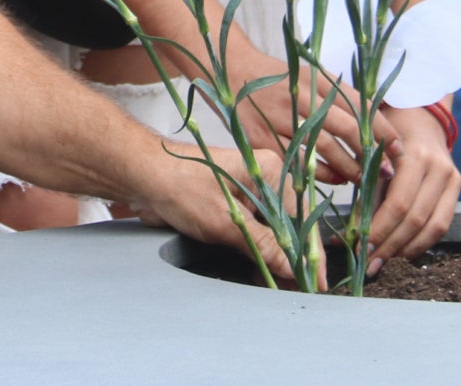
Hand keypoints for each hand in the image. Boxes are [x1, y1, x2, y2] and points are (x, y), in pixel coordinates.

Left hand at [125, 143, 305, 283]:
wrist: (143, 177)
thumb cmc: (181, 188)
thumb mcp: (226, 221)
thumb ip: (263, 245)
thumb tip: (292, 266)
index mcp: (269, 171)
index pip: (302, 217)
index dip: (310, 252)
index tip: (316, 281)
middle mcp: (264, 180)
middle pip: (291, 225)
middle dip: (294, 258)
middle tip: (299, 288)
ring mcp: (250, 193)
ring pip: (274, 231)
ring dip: (277, 258)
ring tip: (282, 285)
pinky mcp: (235, 206)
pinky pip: (257, 232)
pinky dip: (261, 252)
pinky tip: (263, 272)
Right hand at [225, 48, 372, 184]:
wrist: (231, 71)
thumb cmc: (278, 77)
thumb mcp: (310, 75)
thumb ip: (338, 95)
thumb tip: (379, 119)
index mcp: (316, 79)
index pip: (359, 104)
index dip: (383, 128)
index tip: (399, 148)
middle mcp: (300, 96)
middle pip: (345, 127)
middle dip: (370, 152)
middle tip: (386, 170)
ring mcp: (280, 117)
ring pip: (323, 147)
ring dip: (348, 167)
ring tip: (362, 179)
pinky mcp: (263, 137)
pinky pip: (297, 161)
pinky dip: (319, 173)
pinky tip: (333, 178)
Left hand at [365, 102, 460, 258]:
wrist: (419, 116)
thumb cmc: (386, 136)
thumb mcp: (371, 158)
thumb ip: (365, 194)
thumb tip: (349, 236)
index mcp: (413, 155)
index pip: (398, 204)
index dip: (380, 230)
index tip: (360, 250)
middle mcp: (438, 167)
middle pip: (416, 219)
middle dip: (390, 245)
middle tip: (369, 264)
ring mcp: (452, 178)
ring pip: (432, 226)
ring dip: (406, 249)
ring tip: (384, 261)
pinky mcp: (457, 187)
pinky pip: (442, 224)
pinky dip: (422, 242)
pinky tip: (402, 251)